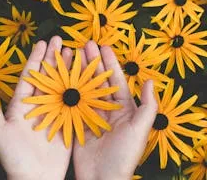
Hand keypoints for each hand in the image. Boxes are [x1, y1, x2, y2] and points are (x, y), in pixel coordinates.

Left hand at [0, 36, 72, 179]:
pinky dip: (79, 88)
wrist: (36, 178)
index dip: (36, 58)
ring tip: (75, 52)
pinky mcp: (67, 121)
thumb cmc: (14, 157)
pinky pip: (73, 101)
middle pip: (48, 76)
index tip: (43, 42)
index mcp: (22, 104)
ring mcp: (55, 111)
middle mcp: (39, 104)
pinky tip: (84, 76)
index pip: (30, 76)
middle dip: (54, 58)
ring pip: (62, 85)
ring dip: (68, 69)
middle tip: (61, 40)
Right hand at [73, 41, 157, 179]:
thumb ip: (148, 106)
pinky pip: (72, 103)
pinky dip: (67, 89)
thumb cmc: (124, 155)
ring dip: (78, 72)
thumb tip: (150, 81)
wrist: (102, 178)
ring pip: (84, 88)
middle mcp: (106, 108)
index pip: (115, 79)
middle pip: (98, 80)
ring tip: (71, 56)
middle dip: (91, 62)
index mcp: (123, 108)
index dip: (109, 62)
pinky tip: (62, 78)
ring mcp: (90, 114)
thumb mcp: (140, 130)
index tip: (102, 46)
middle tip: (84, 45)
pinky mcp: (77, 122)